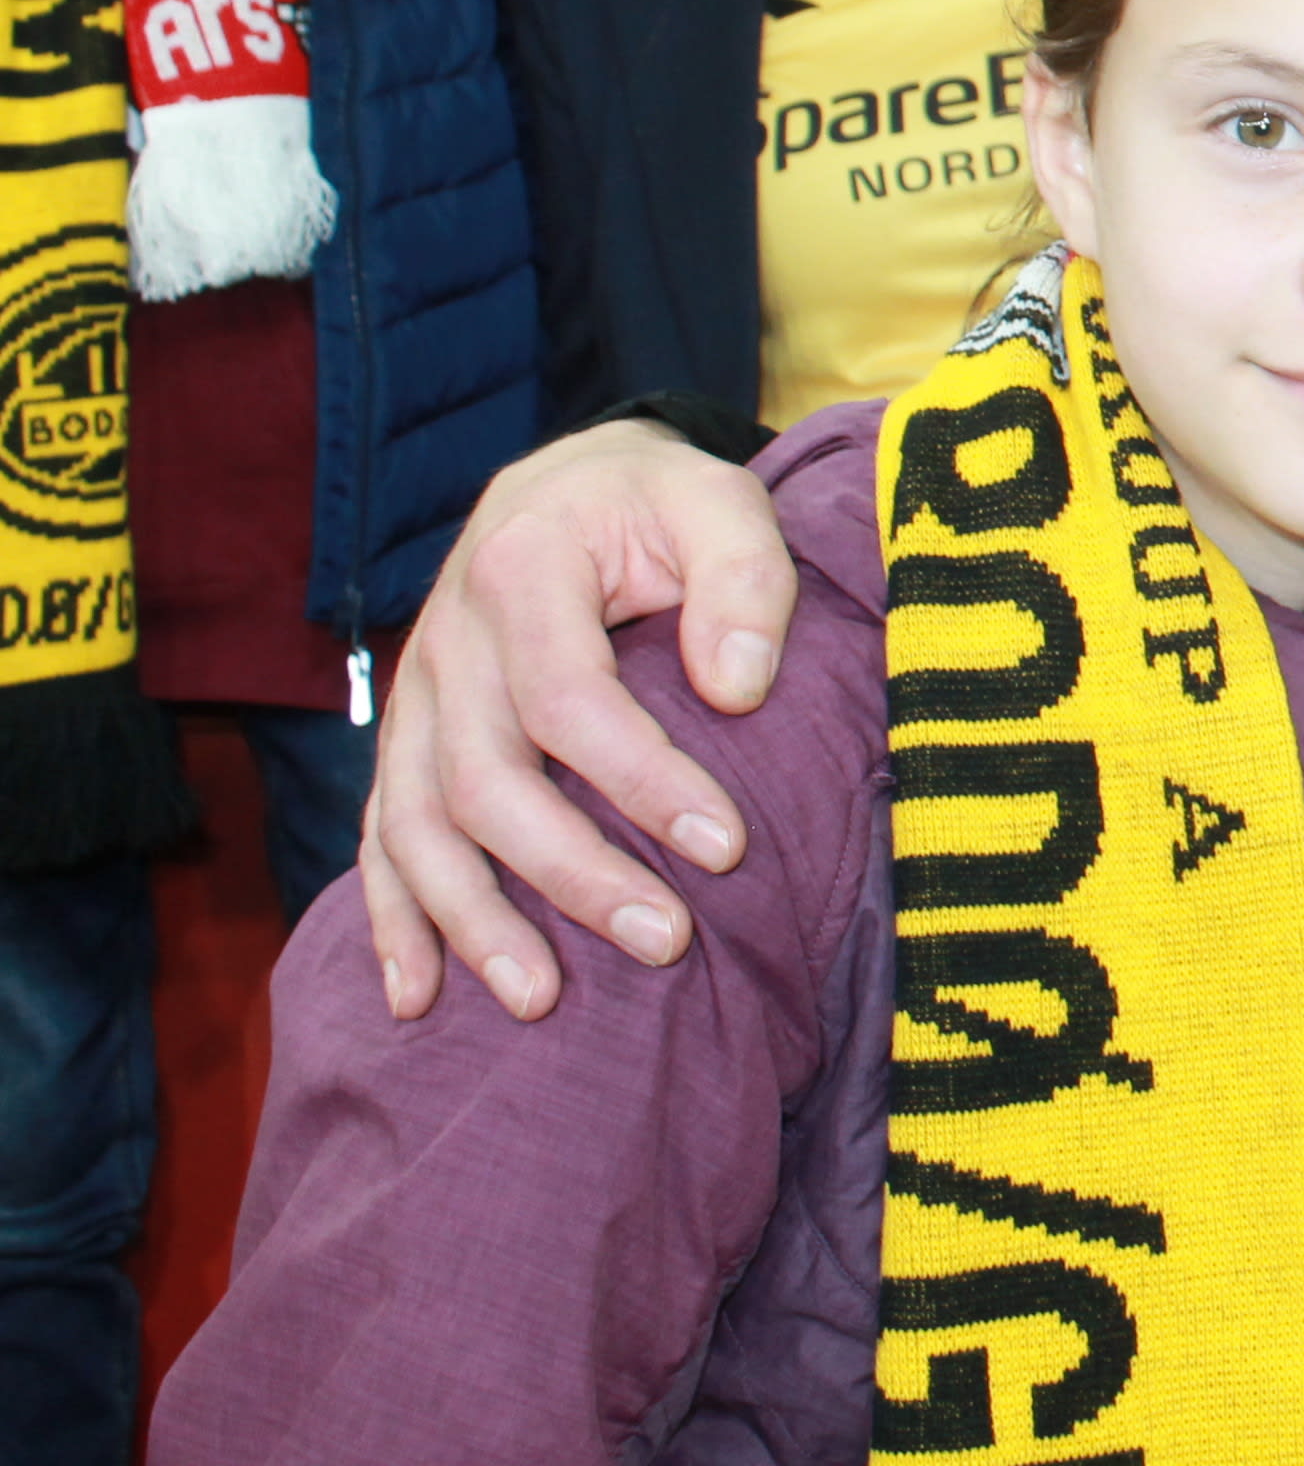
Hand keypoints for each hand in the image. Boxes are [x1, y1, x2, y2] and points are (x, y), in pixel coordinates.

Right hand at [358, 419, 799, 1023]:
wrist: (566, 483)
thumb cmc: (656, 501)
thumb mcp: (717, 499)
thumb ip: (744, 578)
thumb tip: (739, 690)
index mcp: (520, 570)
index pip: (569, 697)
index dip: (641, 779)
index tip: (724, 846)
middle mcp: (447, 641)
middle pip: (487, 780)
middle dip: (571, 873)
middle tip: (665, 941)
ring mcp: (415, 698)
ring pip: (419, 826)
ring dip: (475, 920)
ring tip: (541, 998)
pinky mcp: (406, 741)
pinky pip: (380, 838)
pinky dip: (394, 920)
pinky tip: (418, 996)